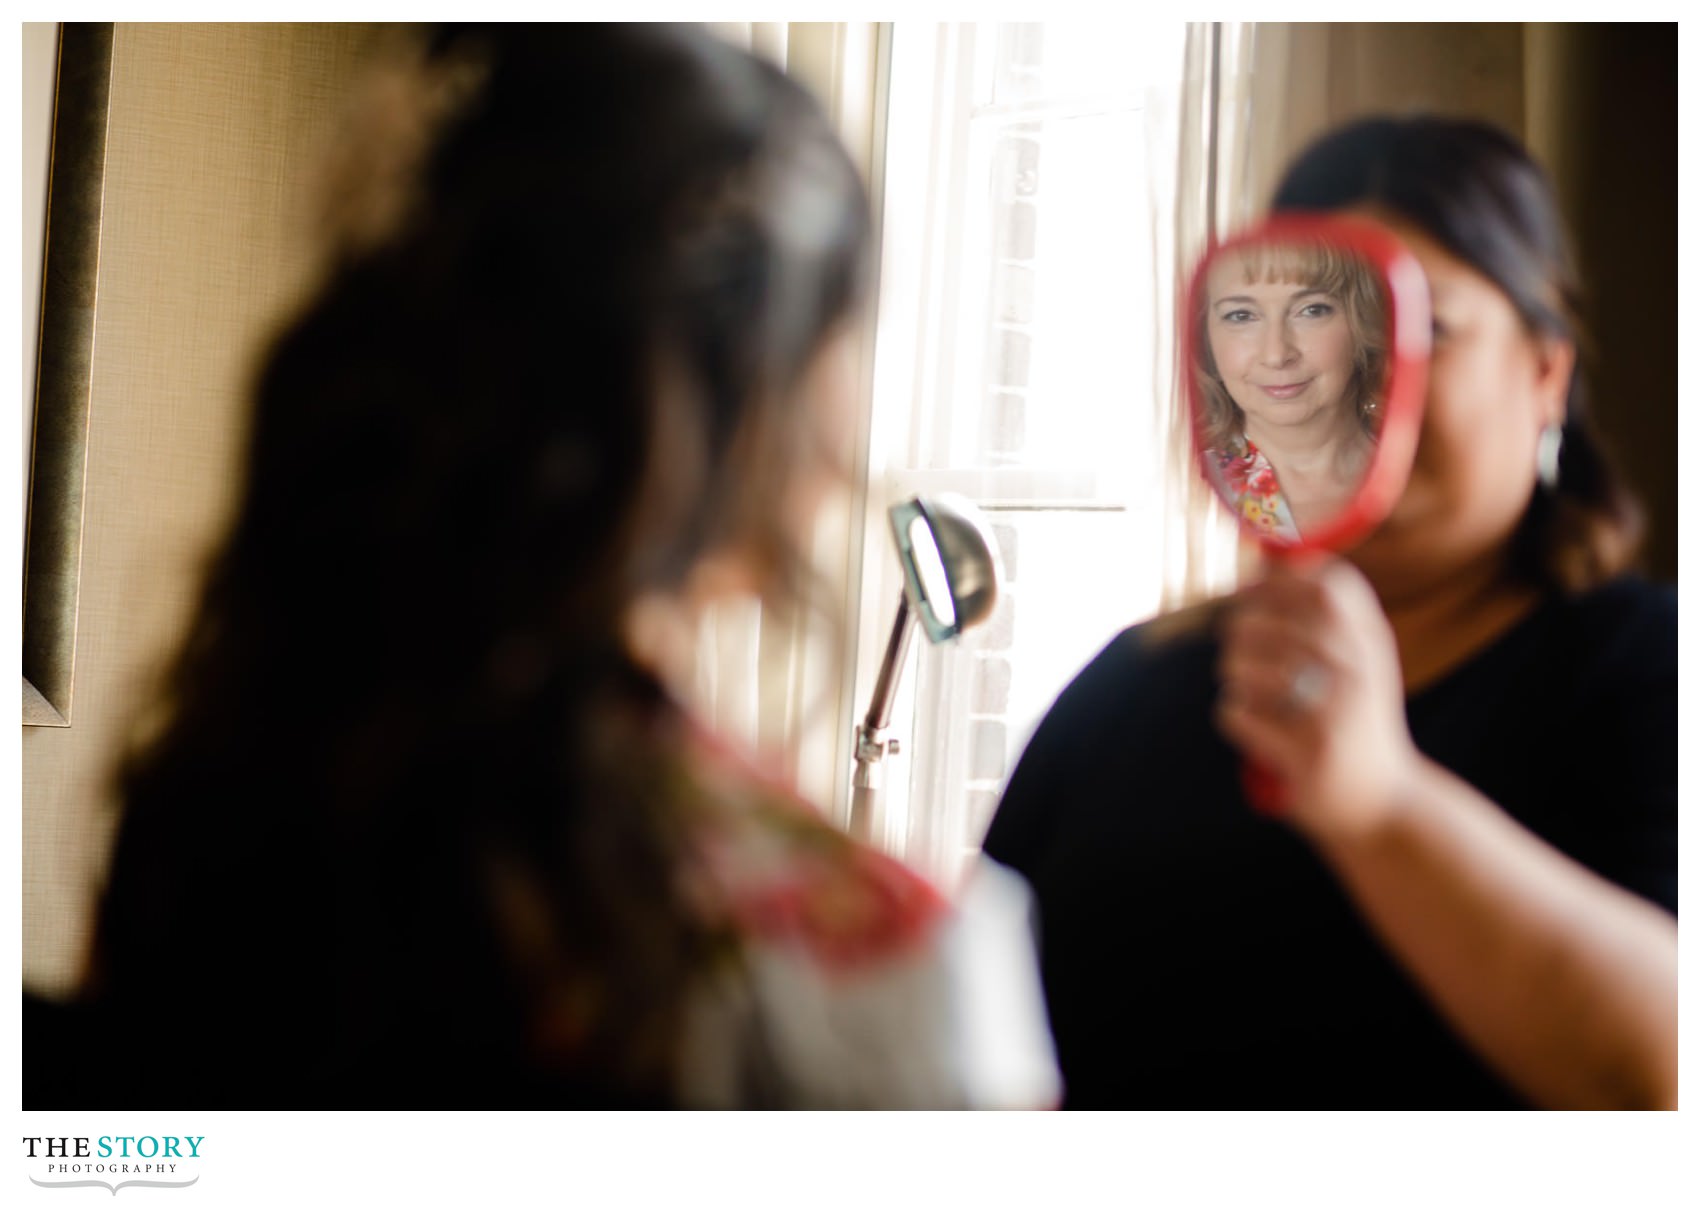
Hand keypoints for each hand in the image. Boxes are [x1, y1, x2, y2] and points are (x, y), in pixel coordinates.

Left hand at [1214, 557, 1422, 839]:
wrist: (1382, 799)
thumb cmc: (1353, 718)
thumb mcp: (1354, 659)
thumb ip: (1318, 610)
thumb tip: (1265, 555)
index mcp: (1368, 638)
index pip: (1319, 583)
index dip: (1272, 584)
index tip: (1254, 599)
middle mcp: (1357, 668)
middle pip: (1263, 622)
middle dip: (1237, 634)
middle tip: (1238, 651)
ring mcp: (1335, 711)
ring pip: (1245, 667)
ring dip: (1234, 677)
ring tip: (1248, 690)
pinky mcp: (1310, 752)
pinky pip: (1240, 714)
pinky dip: (1235, 717)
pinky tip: (1255, 726)